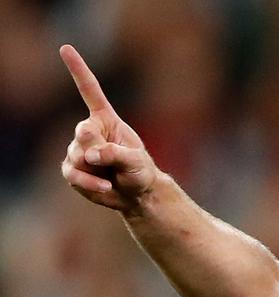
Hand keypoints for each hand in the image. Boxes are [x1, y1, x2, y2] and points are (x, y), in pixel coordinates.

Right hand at [58, 44, 157, 211]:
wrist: (136, 194)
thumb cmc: (140, 172)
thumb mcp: (137, 162)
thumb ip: (116, 154)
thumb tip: (92, 154)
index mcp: (106, 119)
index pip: (90, 90)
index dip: (78, 70)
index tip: (66, 48)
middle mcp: (89, 131)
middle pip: (83, 133)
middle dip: (96, 148)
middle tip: (109, 161)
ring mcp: (78, 150)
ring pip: (78, 156)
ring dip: (96, 169)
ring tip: (112, 176)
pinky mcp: (72, 168)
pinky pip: (73, 174)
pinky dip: (89, 183)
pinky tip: (105, 187)